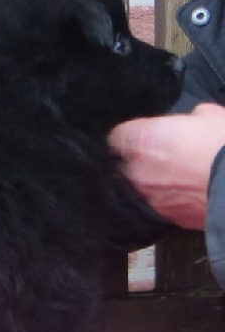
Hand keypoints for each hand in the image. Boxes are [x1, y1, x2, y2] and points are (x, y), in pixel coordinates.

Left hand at [108, 103, 224, 230]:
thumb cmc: (224, 143)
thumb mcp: (209, 115)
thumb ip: (187, 119)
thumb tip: (189, 122)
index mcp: (142, 140)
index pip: (118, 137)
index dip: (130, 135)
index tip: (142, 135)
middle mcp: (137, 171)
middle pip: (127, 165)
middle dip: (140, 161)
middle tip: (165, 156)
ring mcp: (149, 197)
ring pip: (142, 187)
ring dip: (155, 182)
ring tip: (180, 177)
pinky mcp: (166, 216)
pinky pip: (162, 205)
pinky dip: (172, 200)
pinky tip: (190, 194)